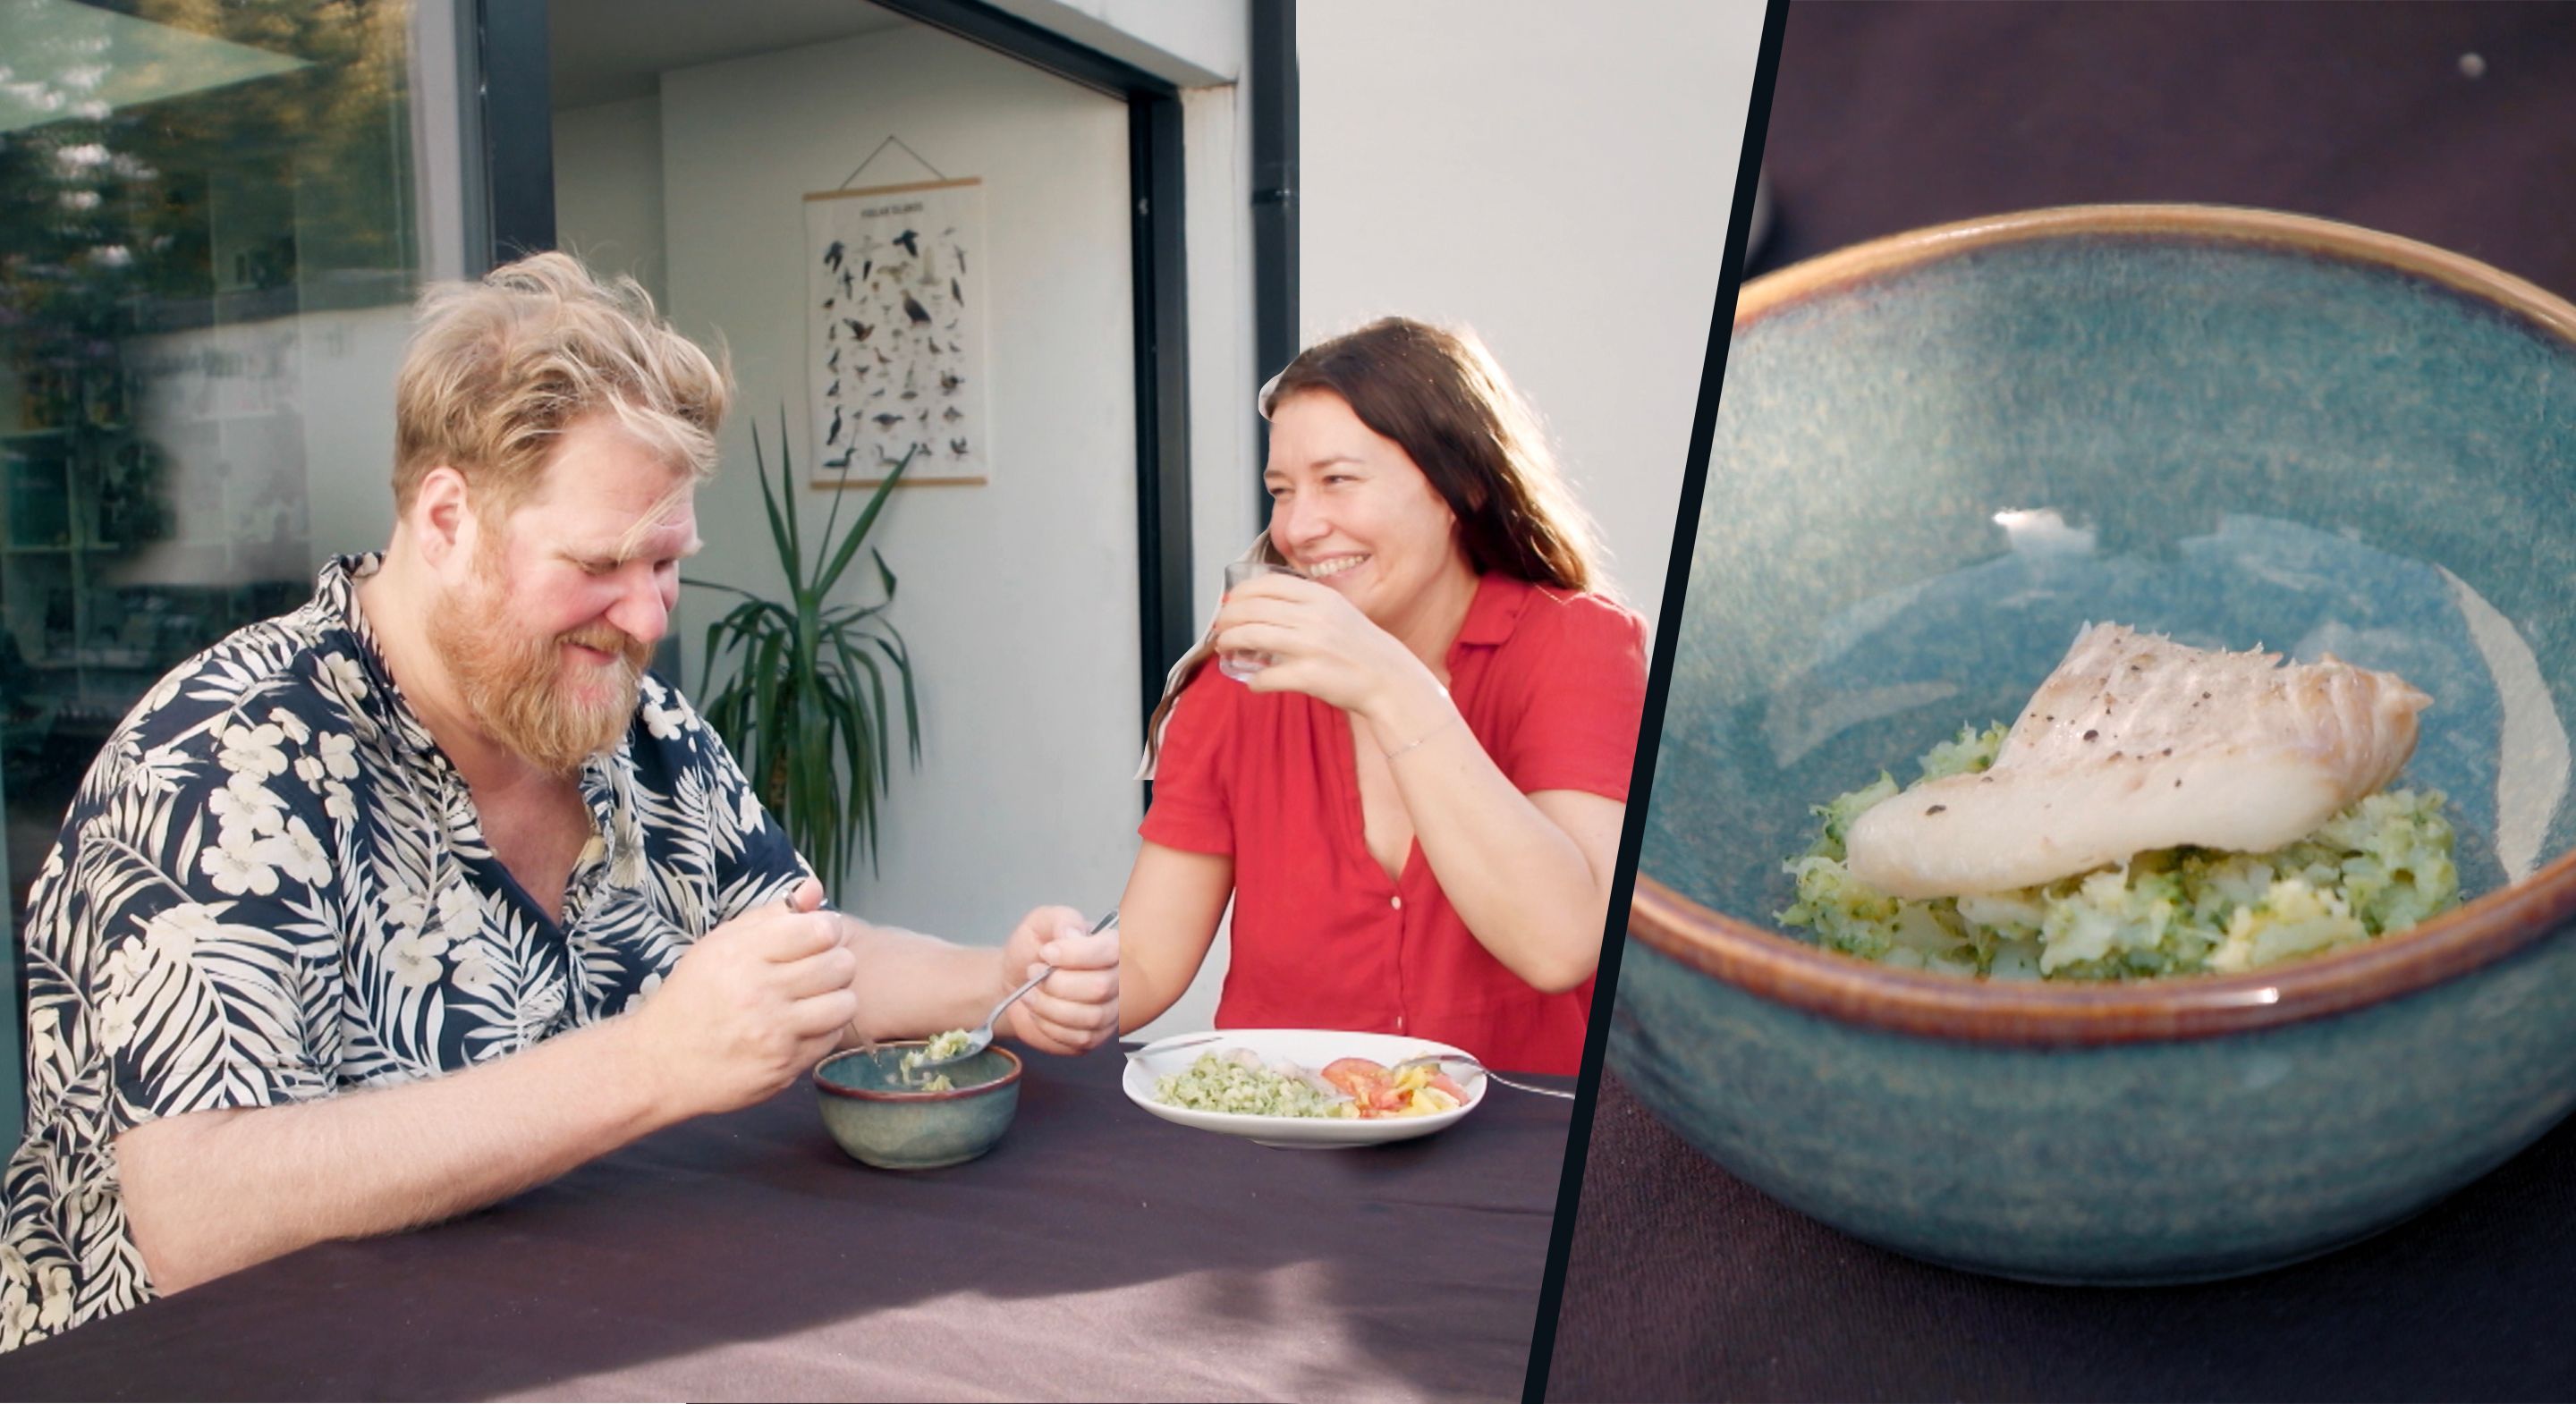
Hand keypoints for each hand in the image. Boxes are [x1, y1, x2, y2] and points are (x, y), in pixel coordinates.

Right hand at [627, 877, 856, 1116]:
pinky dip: (825, 1029)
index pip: (821, 930)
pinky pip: (832, 1038)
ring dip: (837, 998)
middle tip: (818, 969)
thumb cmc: (692, 997)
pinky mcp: (784, 1065)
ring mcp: (774, 1032)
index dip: (828, 930)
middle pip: (841, 965)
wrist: (659, 1063)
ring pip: (846, 1003)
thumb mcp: (719, 945)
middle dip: (836, 962)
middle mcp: (760, 991)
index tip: (817, 938)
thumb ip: (770, 916)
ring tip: (816, 998)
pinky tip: (804, 1025)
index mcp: (743, 954)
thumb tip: (814, 888)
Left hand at [995, 906, 1117, 1054]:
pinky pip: (1078, 1038)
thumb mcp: (1040, 923)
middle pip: (1099, 988)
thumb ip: (1060, 921)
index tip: (1046, 952)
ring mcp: (1109, 1012)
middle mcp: (1117, 980)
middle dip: (1057, 983)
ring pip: (1088, 1017)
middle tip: (1032, 972)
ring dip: (1049, 1006)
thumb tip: (1073, 935)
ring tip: (1029, 992)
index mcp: (1108, 947)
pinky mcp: (1094, 1038)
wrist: (1014, 981)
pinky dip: (1049, 1026)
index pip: (1111, 951)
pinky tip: (1037, 1012)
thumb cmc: (1032, 949)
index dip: (1077, 954)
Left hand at [1212, 573, 1438, 718]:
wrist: (1389, 679)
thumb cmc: (1358, 646)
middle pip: (1252, 609)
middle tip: (1221, 629)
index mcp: (1319, 596)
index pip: (1266, 584)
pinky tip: (1254, 682)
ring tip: (1225, 648)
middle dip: (1228, 619)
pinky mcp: (1309, 676)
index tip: (1229, 604)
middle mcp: (1313, 617)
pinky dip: (1254, 681)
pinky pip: (1266, 677)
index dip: (1240, 594)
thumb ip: (1305, 603)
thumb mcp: (1337, 610)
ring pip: (1252, 637)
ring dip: (1230, 643)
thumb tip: (1259, 602)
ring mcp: (1310, 646)